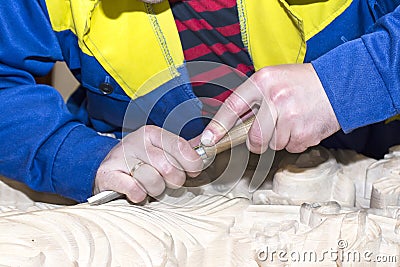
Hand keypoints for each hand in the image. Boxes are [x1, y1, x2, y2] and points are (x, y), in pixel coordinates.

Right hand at [94, 126, 202, 202]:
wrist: (107, 169)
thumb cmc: (141, 162)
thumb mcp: (161, 150)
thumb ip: (183, 150)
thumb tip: (208, 146)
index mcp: (152, 133)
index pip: (180, 147)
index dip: (192, 163)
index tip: (193, 172)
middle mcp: (136, 141)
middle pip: (169, 168)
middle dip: (172, 181)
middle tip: (166, 181)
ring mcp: (120, 157)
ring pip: (153, 181)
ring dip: (155, 190)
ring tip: (149, 186)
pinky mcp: (108, 173)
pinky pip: (134, 189)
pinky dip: (139, 195)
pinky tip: (136, 192)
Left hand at [201, 63, 340, 153]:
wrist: (339, 84)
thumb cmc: (302, 83)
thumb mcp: (274, 80)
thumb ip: (253, 99)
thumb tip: (232, 125)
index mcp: (263, 81)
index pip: (232, 106)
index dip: (218, 126)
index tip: (208, 140)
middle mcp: (275, 98)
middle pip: (254, 137)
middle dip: (257, 141)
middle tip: (267, 130)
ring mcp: (290, 116)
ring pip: (272, 145)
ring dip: (280, 138)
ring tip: (292, 119)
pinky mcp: (304, 133)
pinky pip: (290, 148)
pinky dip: (294, 140)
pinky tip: (302, 125)